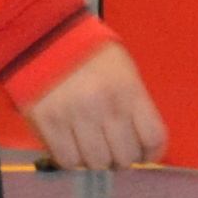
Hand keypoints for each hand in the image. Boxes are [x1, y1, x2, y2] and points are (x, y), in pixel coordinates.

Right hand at [25, 41, 168, 169]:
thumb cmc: (90, 53)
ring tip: (92, 148)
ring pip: (97, 163)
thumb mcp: (124, 70)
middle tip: (114, 150)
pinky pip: (67, 160)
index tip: (144, 154)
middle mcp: (105, 106)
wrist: (43, 35)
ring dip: (97, 161)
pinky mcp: (47, 123)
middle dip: (123, 158)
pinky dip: (73, 160)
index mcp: (129, 90)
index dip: (151, 154)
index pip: (154, 138)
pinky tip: (73, 148)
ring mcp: (75, 116)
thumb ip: (135, 105)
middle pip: (126, 157)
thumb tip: (141, 143)